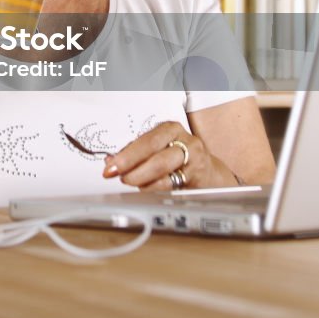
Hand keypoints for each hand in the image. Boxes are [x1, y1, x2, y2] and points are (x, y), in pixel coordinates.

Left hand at [102, 121, 237, 190]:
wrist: (207, 171)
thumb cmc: (178, 157)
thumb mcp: (159, 148)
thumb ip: (136, 153)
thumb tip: (111, 161)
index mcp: (169, 129)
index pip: (146, 141)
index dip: (127, 155)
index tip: (111, 167)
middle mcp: (184, 140)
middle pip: (156, 156)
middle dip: (133, 169)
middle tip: (121, 177)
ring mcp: (193, 158)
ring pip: (164, 171)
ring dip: (143, 180)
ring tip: (133, 183)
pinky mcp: (197, 176)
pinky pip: (172, 184)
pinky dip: (155, 188)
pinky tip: (147, 188)